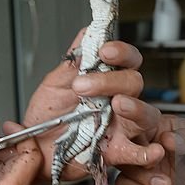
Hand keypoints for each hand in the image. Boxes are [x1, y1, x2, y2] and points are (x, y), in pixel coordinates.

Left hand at [24, 32, 164, 178]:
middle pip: (134, 83)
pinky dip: (147, 152)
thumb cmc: (47, 117)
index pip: (127, 60)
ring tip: (118, 105)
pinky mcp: (116, 152)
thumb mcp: (55, 83)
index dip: (121, 52)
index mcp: (107, 82)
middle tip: (81, 86)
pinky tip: (152, 150)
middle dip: (111, 80)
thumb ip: (73, 61)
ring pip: (145, 114)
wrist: (33, 147)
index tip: (105, 51)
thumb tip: (88, 32)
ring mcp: (120, 127)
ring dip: (135, 107)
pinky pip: (138, 153)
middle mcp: (118, 102)